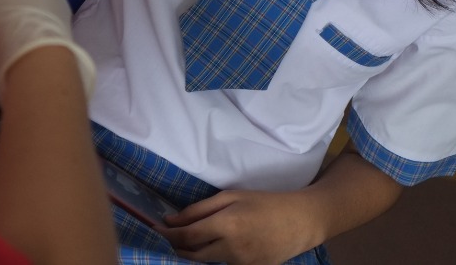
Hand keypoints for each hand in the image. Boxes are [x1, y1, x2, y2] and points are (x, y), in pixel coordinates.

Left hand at [160, 189, 319, 264]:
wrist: (300, 221)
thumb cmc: (263, 202)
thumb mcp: (230, 197)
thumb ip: (198, 210)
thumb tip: (171, 221)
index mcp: (226, 226)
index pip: (186, 237)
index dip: (167, 235)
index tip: (155, 230)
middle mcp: (231, 250)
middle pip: (192, 255)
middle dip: (177, 247)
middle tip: (168, 237)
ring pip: (207, 262)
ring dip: (196, 252)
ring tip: (192, 239)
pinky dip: (215, 257)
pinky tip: (217, 246)